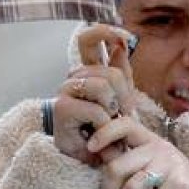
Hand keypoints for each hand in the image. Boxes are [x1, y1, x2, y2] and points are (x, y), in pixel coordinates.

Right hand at [51, 24, 138, 164]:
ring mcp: (66, 91)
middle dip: (125, 95)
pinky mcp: (62, 108)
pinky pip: (97, 111)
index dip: (104, 32)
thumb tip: (120, 45)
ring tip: (108, 123)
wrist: (88, 155)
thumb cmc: (103, 127)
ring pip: (103, 86)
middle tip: (124, 114)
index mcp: (88, 71)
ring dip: (113, 110)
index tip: (122, 38)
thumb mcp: (118, 98)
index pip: (88, 39)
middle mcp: (75, 77)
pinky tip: (98, 134)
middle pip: (109, 71)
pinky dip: (105, 126)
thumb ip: (120, 72)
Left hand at [88, 115, 188, 188]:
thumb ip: (122, 157)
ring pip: (132, 188)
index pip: (125, 124)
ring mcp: (171, 164)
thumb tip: (94, 150)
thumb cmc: (162, 181)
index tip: (91, 147)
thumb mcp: (144, 163)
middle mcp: (160, 147)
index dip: (104, 132)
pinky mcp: (181, 183)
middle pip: (117, 167)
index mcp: (147, 139)